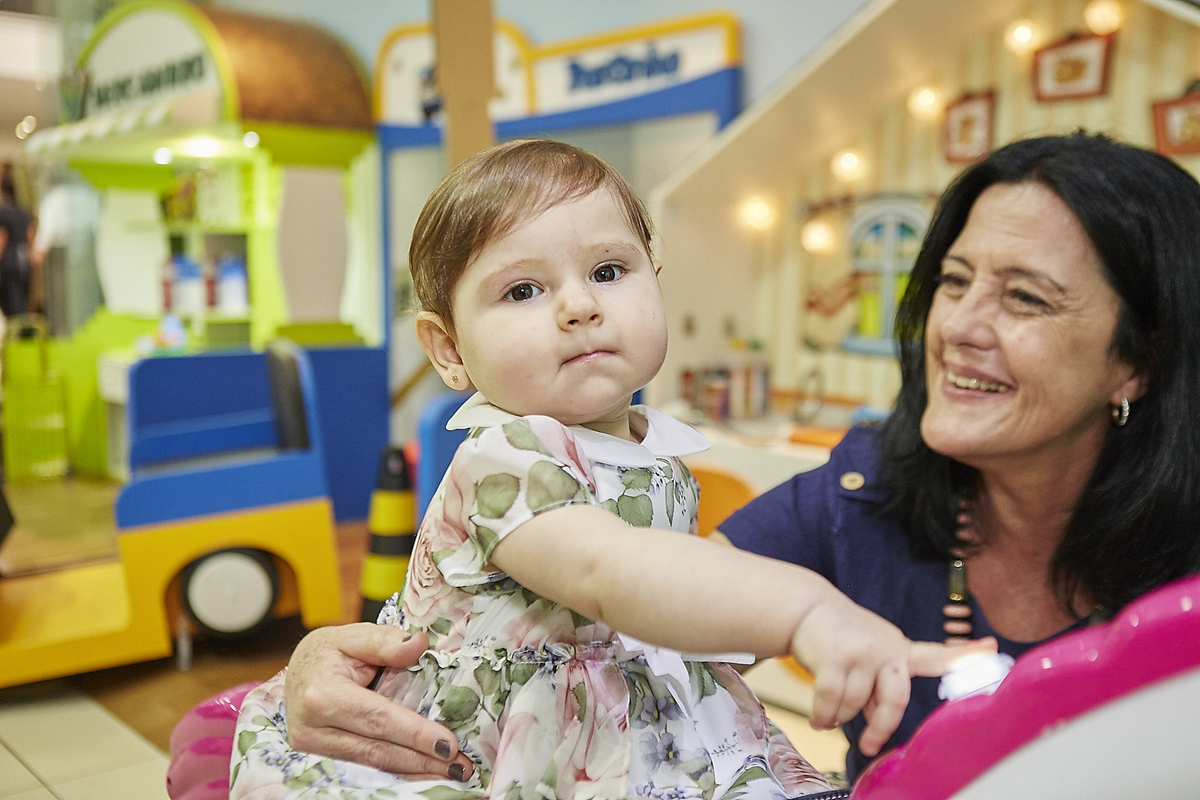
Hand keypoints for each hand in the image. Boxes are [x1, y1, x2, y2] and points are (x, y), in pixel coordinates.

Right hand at [285, 623, 474, 780]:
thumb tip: (419, 644)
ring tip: (451, 772)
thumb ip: (386, 641)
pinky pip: (365, 768)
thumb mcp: (354, 636)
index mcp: (322, 695)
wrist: (297, 673)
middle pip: (377, 751)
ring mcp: (313, 749)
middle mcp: (312, 728)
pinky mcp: (320, 760)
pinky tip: (423, 772)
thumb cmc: (328, 653)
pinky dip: (397, 771)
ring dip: (414, 771)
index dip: (414, 733)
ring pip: (372, 765)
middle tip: (460, 766)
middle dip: (422, 760)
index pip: (377, 719)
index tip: (448, 744)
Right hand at [791, 596, 996, 756]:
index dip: (965, 656)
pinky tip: (819, 719)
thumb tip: (877, 724)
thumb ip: (881, 686)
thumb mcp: (871, 655)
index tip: (993, 649)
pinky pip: (830, 701)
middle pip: (894, 702)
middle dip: (880, 729)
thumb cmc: (844, 638)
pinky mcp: (832, 656)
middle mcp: (885, 649)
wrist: (808, 609)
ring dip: (839, 716)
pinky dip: (822, 716)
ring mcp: (859, 651)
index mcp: (899, 649)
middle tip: (869, 746)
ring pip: (855, 705)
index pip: (936, 656)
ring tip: (829, 713)